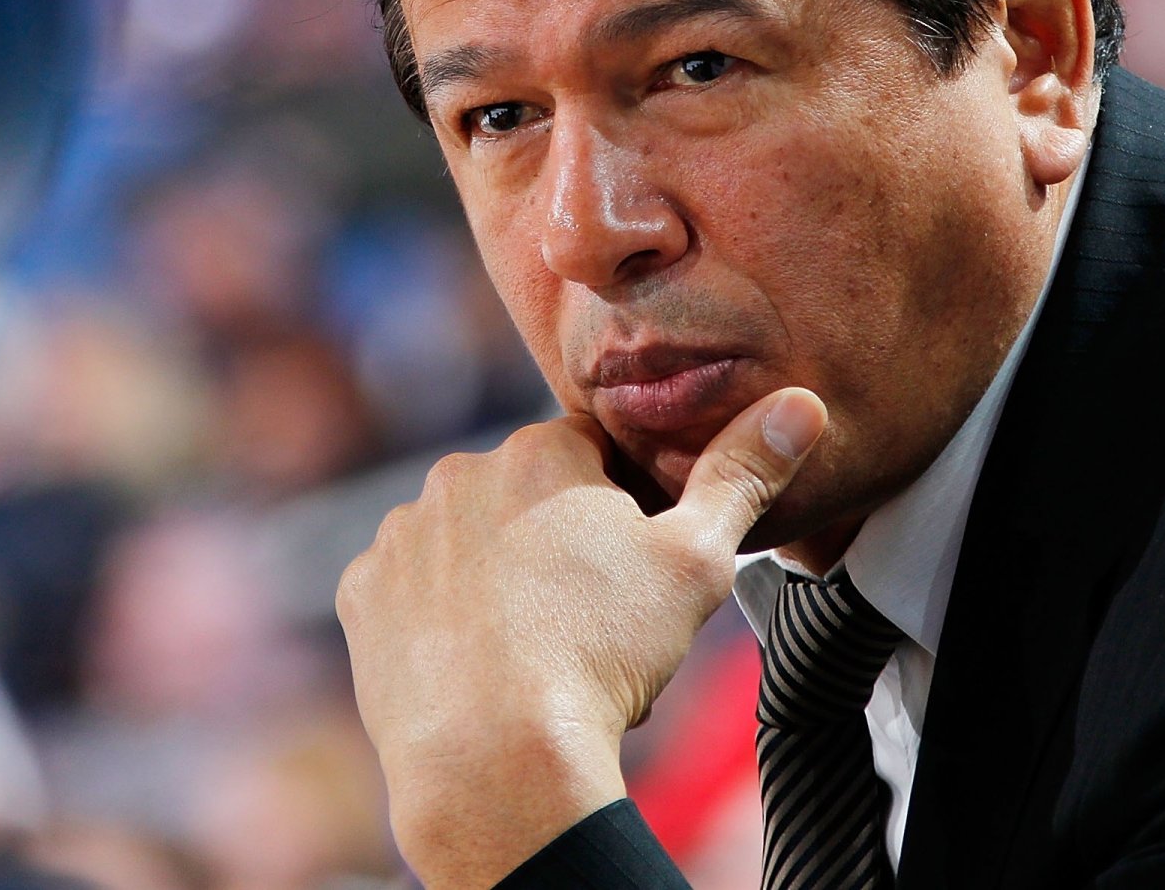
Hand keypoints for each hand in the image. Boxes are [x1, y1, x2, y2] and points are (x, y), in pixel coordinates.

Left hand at [336, 385, 826, 888]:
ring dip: (493, 574)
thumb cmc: (604, 652)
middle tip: (586, 617)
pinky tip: (471, 658)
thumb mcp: (696, 560)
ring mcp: (403, 533)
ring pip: (465, 540)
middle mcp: (460, 474)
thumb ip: (743, 474)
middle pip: (525, 495)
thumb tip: (801, 404)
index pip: (592, 456)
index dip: (619, 510)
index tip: (627, 569)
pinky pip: (407, 588)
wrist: (496, 760)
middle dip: (554, 541)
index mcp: (541, 451)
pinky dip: (435, 615)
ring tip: (529, 646)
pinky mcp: (363, 593)